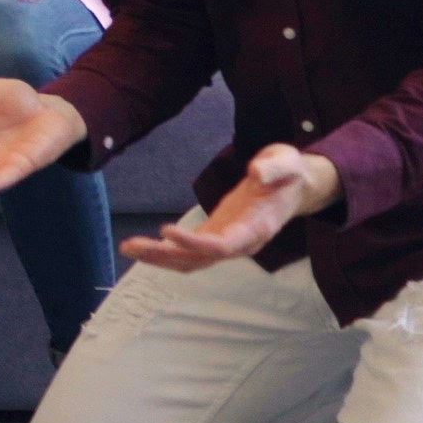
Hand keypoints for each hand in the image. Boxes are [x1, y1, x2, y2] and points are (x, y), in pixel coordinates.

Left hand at [123, 144, 341, 271]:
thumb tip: (256, 172)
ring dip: (159, 256)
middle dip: (166, 255)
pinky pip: (188, 251)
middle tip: (132, 245)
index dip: (194, 243)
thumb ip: (274, 168)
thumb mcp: (287, 162)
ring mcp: (226, 242)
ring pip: (190, 260)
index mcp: (257, 228)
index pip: (222, 245)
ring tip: (128, 246)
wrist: (293, 188)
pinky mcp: (216, 235)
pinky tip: (141, 245)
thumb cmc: (289, 173)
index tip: (166, 231)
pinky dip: (165, 250)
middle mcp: (240, 243)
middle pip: (199, 259)